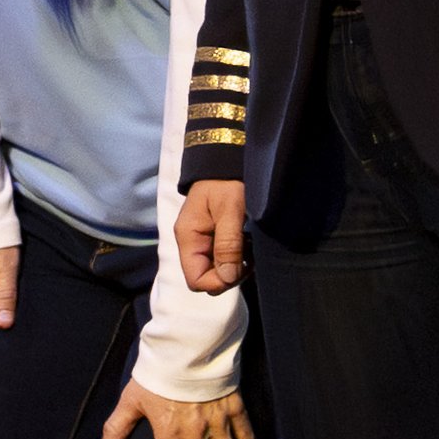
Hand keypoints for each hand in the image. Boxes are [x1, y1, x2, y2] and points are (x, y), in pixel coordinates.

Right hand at [178, 179, 246, 295]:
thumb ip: (228, 245)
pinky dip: (235, 255)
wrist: (225, 157)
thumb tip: (227, 278)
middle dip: (229, 274)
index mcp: (188, 237)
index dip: (219, 281)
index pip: (196, 280)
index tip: (242, 267)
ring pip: (215, 269)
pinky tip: (246, 242)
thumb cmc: (226, 180)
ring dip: (234, 265)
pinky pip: (221, 256)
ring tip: (250, 246)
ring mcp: (201, 239)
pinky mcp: (212, 234)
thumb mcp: (230, 210)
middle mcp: (191, 242)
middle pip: (206, 277)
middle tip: (250, 257)